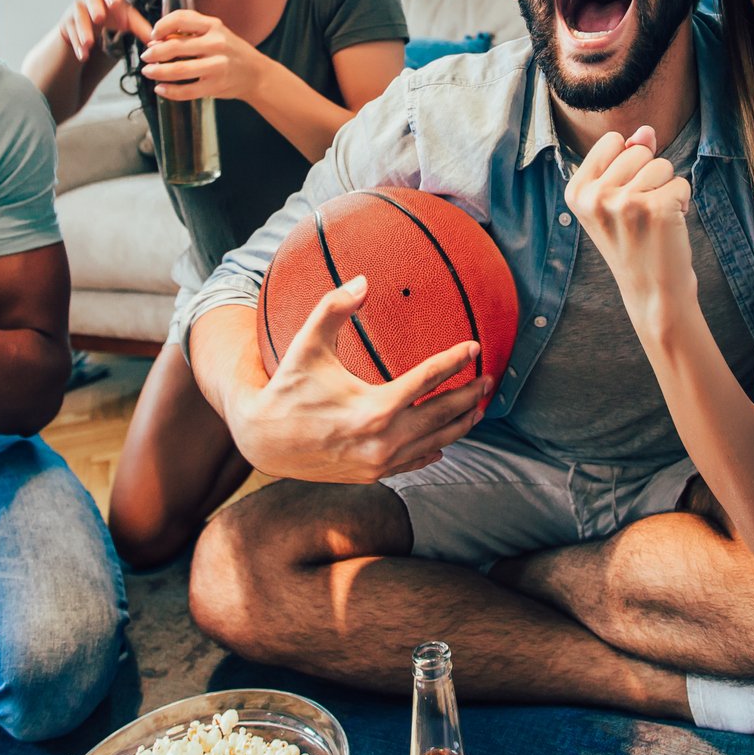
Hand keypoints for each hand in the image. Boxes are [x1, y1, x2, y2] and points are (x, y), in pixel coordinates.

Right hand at [58, 0, 152, 62]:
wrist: (86, 24)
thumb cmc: (110, 18)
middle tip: (99, 18)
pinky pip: (70, 34)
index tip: (116, 3)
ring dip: (84, 32)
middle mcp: (90, 0)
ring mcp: (76, 11)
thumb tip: (158, 41)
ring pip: (78, 18)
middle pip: (90, 0)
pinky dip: (77, 46)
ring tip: (89, 44)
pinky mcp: (67, 24)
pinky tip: (83, 56)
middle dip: (95, 8)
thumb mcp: (126, 22)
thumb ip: (142, 29)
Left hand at [138, 9, 264, 102]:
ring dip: (157, 72)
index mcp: (214, 26)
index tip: (153, 35)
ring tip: (148, 72)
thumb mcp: (215, 33)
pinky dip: (170, 91)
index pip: (181, 18)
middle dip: (154, 53)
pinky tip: (161, 89)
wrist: (256, 74)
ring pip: (178, 70)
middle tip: (146, 57)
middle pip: (175, 47)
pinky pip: (186, 90)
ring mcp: (217, 66)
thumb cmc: (231, 52)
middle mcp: (216, 44)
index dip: (161, 26)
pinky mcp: (215, 86)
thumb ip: (189, 33)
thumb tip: (156, 40)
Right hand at [228, 277, 490, 483]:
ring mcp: (380, 462)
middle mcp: (382, 441)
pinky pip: (416, 462)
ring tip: (479, 406)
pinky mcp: (373, 475)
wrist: (263, 440)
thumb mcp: (306, 344)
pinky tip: (446, 440)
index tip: (475, 347)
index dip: (455, 361)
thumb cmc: (287, 387)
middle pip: (442, 416)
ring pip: (436, 443)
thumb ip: (334, 307)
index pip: (428, 380)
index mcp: (373, 408)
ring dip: (461, 424)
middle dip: (471, 396)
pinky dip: (435, 449)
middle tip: (490, 378)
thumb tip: (363, 279)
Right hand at [565, 126, 693, 307]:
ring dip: (667, 189)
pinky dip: (682, 202)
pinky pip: (681, 183)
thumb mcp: (615, 199)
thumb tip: (646, 131)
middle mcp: (596, 196)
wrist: (651, 292)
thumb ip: (626, 159)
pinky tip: (670, 227)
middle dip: (649, 176)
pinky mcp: (657, 209)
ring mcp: (626, 203)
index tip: (621, 198)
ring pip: (662, 165)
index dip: (627, 165)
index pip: (612, 141)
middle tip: (641, 214)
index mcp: (576, 191)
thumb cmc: (634, 242)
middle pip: (639, 150)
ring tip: (655, 220)